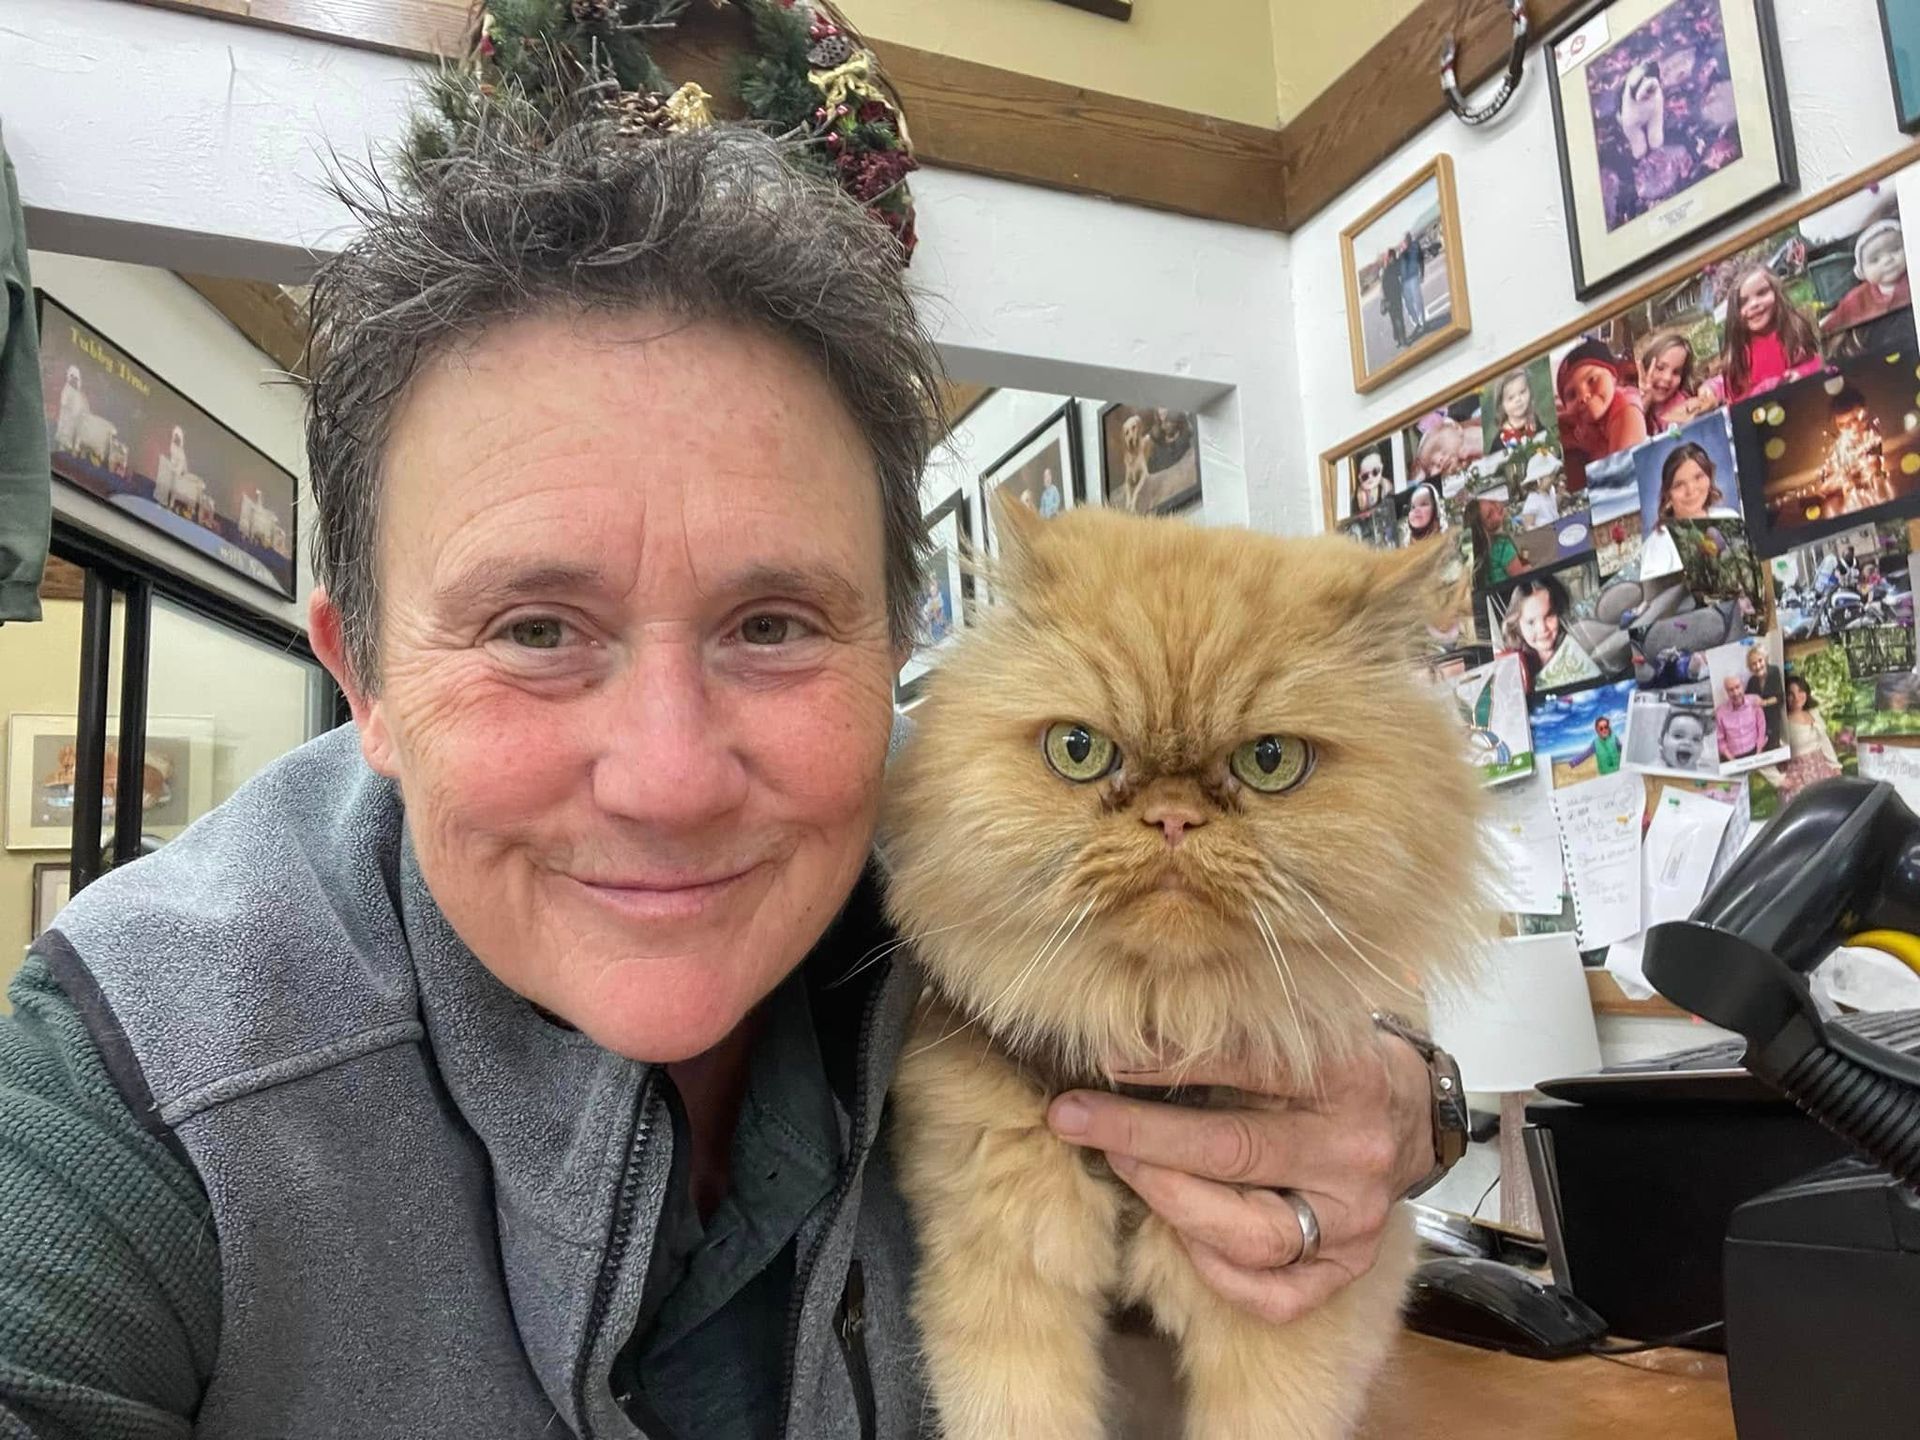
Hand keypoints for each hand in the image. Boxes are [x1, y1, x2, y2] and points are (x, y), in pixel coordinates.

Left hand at [1045, 1032, 1433, 1325]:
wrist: (1410, 1111)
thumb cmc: (1331, 1060)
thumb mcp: (1294, 1028)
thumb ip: (1229, 1033)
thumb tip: (1127, 1038)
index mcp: (1347, 1075)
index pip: (1248, 1067)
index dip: (1168, 1064)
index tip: (1103, 1059)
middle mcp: (1354, 1151)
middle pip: (1233, 1151)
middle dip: (1139, 1135)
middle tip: (1074, 1117)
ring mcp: (1355, 1219)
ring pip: (1249, 1235)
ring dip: (1168, 1201)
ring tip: (1122, 1165)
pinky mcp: (1350, 1266)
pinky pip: (1275, 1295)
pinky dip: (1217, 1272)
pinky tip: (1181, 1234)